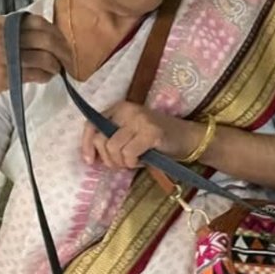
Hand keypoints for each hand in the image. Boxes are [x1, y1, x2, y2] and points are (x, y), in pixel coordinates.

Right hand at [0, 13, 70, 106]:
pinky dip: (46, 75)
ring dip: (56, 64)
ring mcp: (3, 55)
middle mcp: (1, 35)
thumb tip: (39, 35)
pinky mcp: (5, 74)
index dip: (53, 31)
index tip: (61, 40)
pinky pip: (36, 73)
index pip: (35, 21)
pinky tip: (47, 77)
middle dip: (62, 48)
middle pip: (44, 37)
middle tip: (68, 57)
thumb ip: (7, 33)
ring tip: (58, 69)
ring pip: (44, 56)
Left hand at [80, 101, 200, 169]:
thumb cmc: (157, 140)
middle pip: (101, 139)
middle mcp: (127, 110)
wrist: (188, 138)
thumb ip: (112, 139)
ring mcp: (140, 120)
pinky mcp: (151, 132)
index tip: (89, 161)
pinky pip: (129, 153)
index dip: (86, 145)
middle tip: (122, 165)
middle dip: (108, 159)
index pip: (91, 125)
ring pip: (113, 148)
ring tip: (134, 162)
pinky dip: (133, 163)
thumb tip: (91, 157)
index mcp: (119, 108)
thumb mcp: (130, 134)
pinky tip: (142, 161)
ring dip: (122, 162)